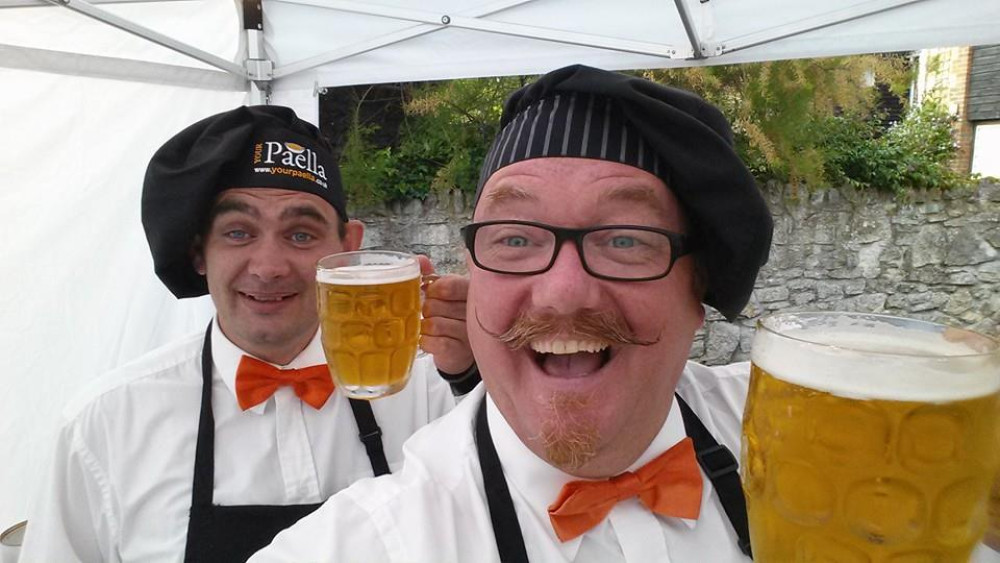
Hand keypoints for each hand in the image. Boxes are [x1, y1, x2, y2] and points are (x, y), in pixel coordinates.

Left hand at [417, 255, 473, 375]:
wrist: (459, 352)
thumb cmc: (450, 317)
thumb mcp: (444, 293)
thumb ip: (431, 275)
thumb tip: (420, 260)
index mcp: (471, 291)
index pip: (448, 286)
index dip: (432, 290)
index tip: (430, 294)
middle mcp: (474, 311)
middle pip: (434, 305)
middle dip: (426, 310)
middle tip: (430, 314)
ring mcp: (469, 333)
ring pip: (433, 324)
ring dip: (425, 326)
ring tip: (430, 327)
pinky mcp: (460, 351)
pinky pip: (433, 342)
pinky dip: (425, 341)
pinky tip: (430, 340)